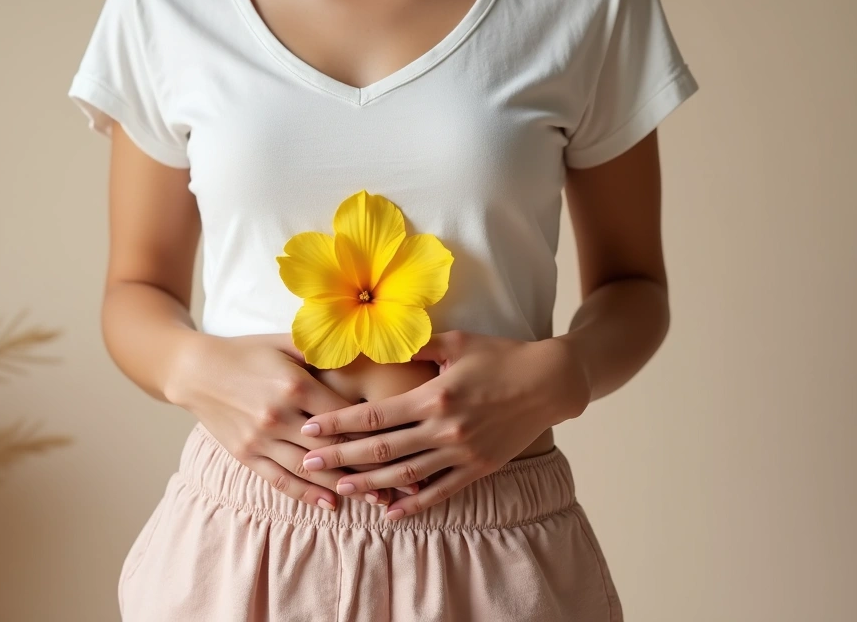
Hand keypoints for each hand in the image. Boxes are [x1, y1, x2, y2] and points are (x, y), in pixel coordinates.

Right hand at [165, 332, 395, 509]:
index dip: (376, 433)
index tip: (404, 444)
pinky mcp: (246, 455)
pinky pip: (281, 480)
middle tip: (403, 483)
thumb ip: (323, 350)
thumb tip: (368, 347)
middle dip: (370, 468)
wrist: (194, 370)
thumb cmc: (247, 351)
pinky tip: (331, 503)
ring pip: (311, 470)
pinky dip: (307, 494)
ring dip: (346, 487)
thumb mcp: (285, 342)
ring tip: (377, 500)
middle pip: (333, 448)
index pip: (345, 416)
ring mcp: (261, 438)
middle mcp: (278, 415)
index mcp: (294, 384)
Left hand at [297, 330, 591, 519]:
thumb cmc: (499, 355)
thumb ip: (414, 346)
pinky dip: (413, 504)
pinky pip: (440, 492)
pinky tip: (389, 514)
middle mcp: (443, 429)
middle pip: (381, 449)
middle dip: (340, 457)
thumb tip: (375, 341)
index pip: (374, 416)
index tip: (310, 430)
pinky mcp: (477, 469)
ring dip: (369, 485)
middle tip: (308, 463)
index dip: (337, 425)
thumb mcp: (455, 342)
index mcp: (433, 396)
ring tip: (339, 489)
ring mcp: (460, 453)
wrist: (548, 382)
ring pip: (405, 475)